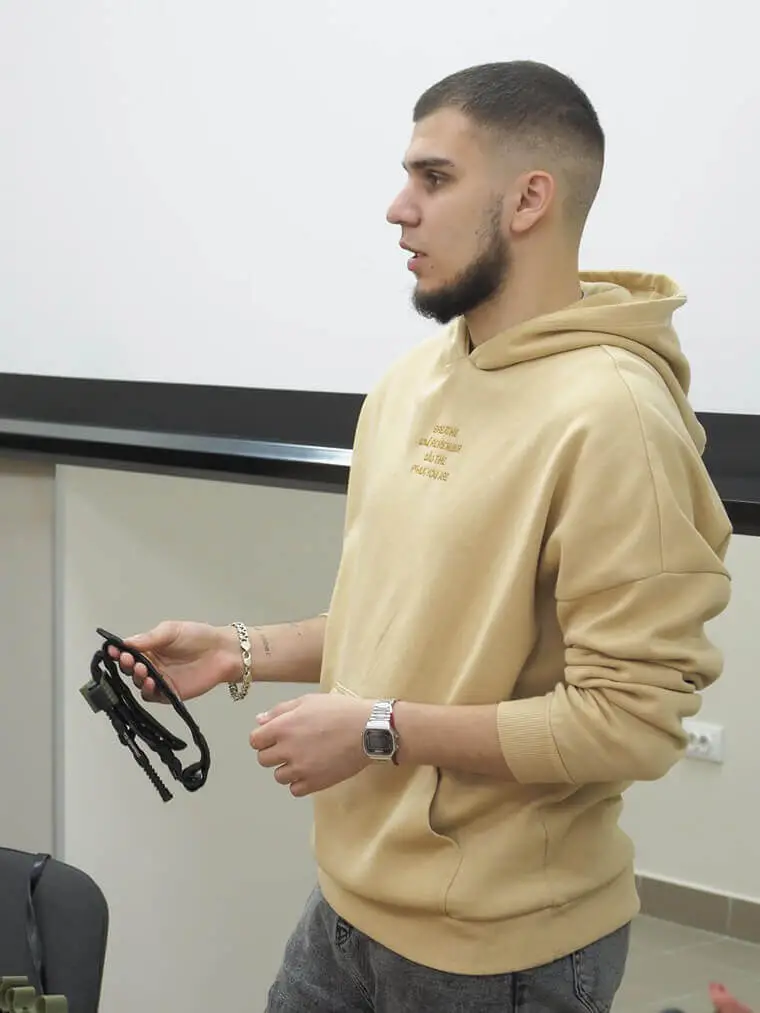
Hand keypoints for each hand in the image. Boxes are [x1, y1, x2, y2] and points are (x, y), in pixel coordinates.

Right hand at [106, 620, 238, 702]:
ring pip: (138, 683)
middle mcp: (152, 664)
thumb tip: (125, 642)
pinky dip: (147, 691)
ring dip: (135, 678)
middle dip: (125, 665)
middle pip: (130, 669)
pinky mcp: (169, 693)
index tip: (111, 651)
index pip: (128, 651)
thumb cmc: (198, 636)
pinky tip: (150, 683)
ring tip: (141, 670)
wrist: (222, 652)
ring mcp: (160, 680)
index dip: (118, 652)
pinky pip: (153, 696)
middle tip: (128, 660)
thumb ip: (149, 638)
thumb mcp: (171, 631)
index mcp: (150, 648)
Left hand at [250, 693, 373, 796]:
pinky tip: (312, 770)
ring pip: (278, 777)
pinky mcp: (315, 783)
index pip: (254, 741)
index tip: (274, 737)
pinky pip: (295, 790)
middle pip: (263, 760)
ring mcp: (301, 769)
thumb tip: (259, 720)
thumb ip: (280, 710)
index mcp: (283, 727)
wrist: (368, 729)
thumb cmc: (340, 711)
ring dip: (287, 768)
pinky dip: (300, 782)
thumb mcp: (308, 701)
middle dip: (274, 753)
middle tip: (291, 746)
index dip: (263, 738)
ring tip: (305, 757)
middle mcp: (288, 749)